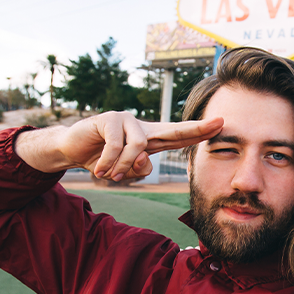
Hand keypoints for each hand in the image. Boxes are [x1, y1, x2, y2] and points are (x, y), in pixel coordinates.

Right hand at [17, 112, 222, 180]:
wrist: (71, 149)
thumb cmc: (101, 159)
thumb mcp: (122, 170)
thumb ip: (138, 169)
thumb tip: (144, 160)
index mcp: (149, 139)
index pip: (178, 136)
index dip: (199, 131)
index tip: (221, 125)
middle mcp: (141, 127)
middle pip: (173, 129)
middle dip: (198, 128)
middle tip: (220, 123)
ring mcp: (126, 119)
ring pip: (138, 147)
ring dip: (124, 167)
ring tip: (109, 175)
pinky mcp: (109, 119)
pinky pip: (117, 145)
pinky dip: (108, 162)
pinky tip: (98, 168)